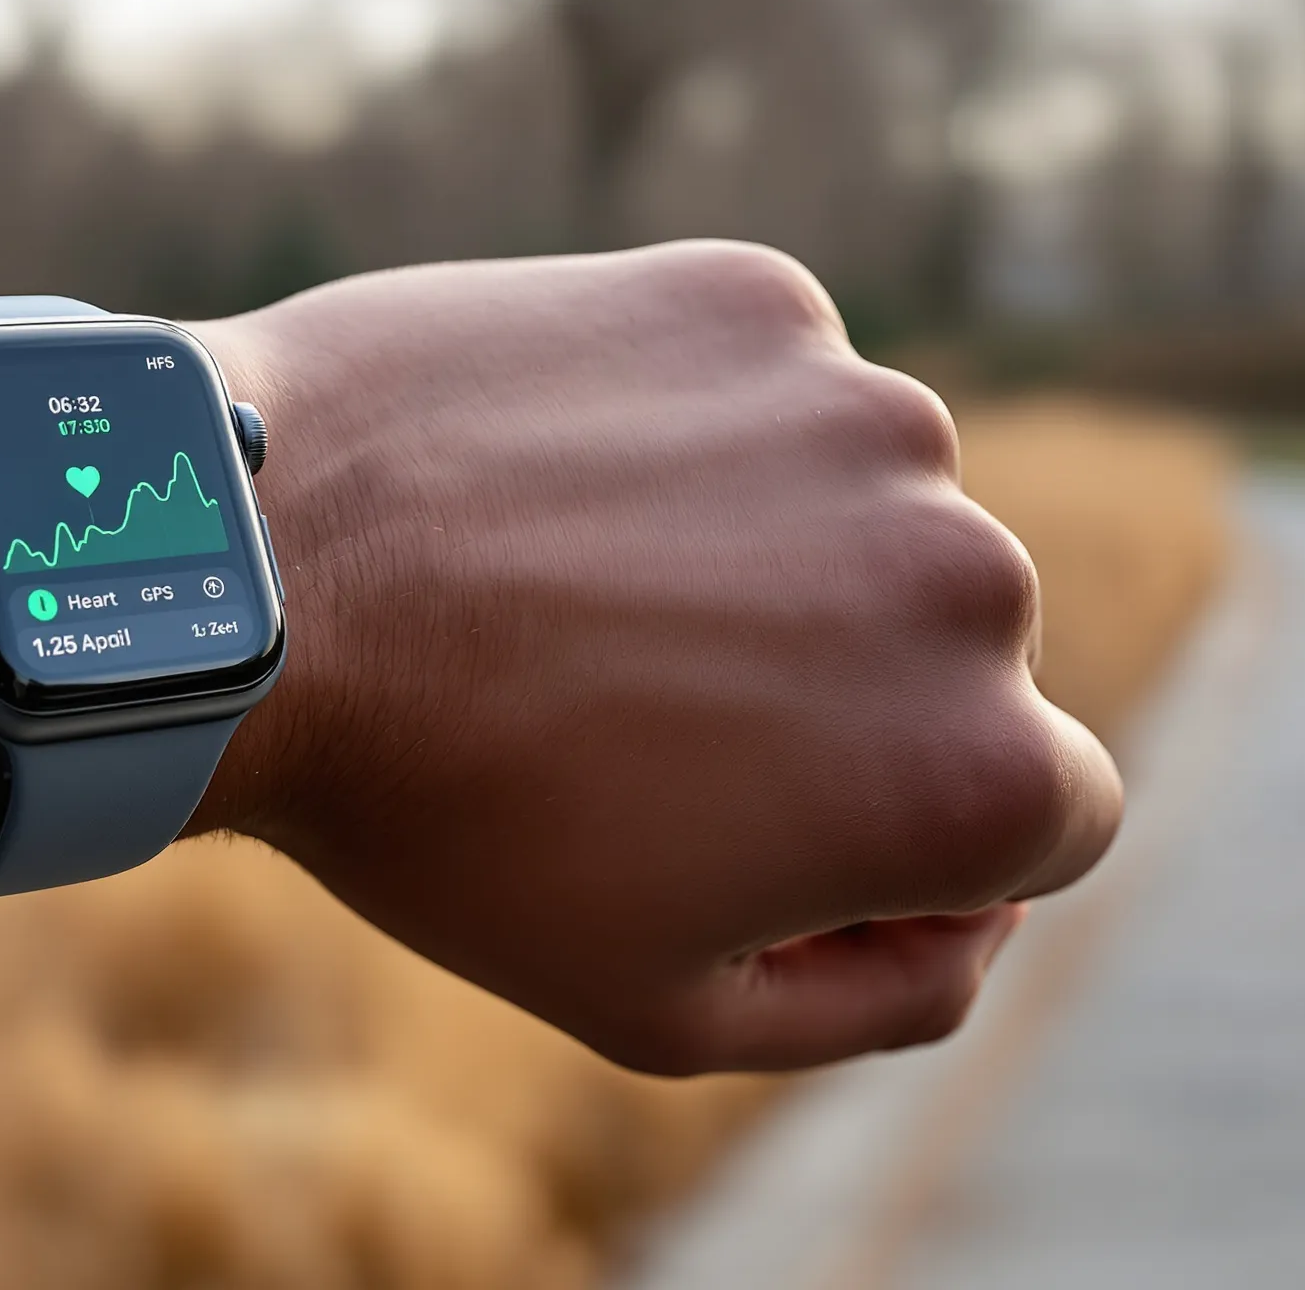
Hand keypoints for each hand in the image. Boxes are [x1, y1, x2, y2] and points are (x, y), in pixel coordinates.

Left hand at [187, 242, 1119, 1073]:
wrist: (255, 577)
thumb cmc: (446, 822)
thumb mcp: (662, 1005)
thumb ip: (882, 994)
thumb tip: (988, 913)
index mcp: (974, 776)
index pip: (1048, 818)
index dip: (913, 844)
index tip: (771, 825)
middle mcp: (970, 578)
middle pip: (959, 654)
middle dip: (839, 692)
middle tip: (637, 712)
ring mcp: (865, 414)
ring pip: (867, 506)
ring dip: (773, 551)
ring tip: (578, 592)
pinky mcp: (756, 298)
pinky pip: (770, 388)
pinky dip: (696, 431)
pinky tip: (558, 480)